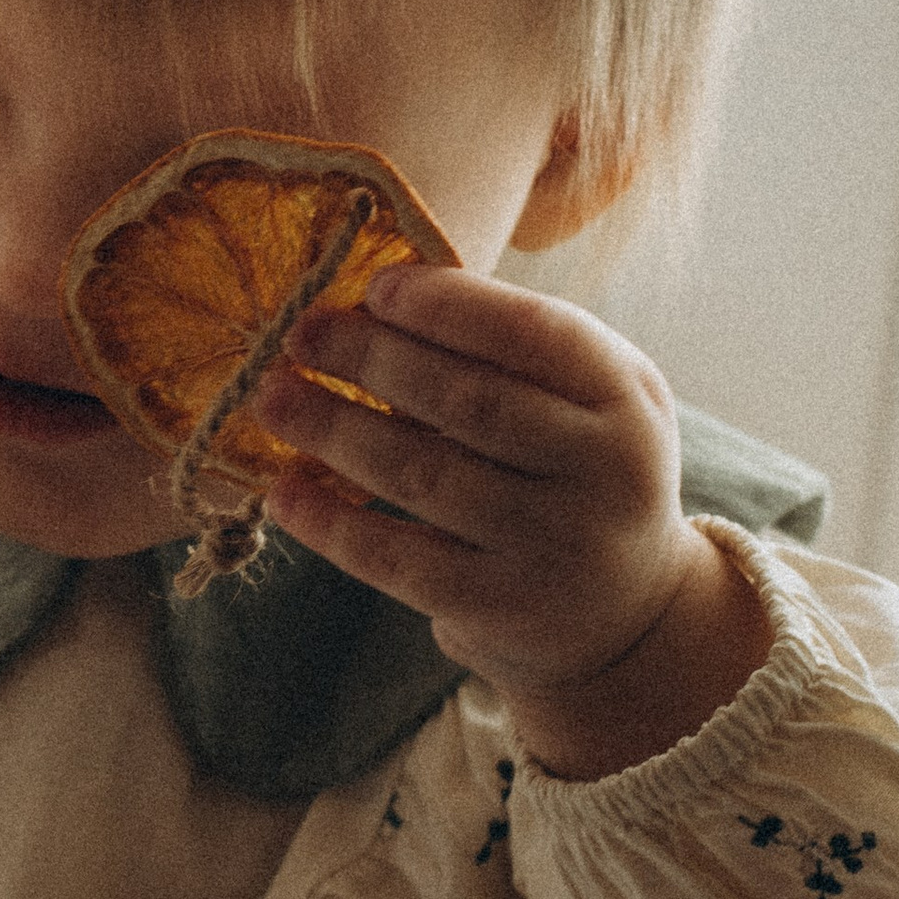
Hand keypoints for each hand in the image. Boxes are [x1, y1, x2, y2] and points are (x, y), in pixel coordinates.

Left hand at [255, 264, 774, 777]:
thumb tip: (377, 307)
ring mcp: (551, 546)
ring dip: (333, 430)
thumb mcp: (588, 400)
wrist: (626, 611)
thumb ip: (516, 353)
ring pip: (423, 475)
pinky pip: (396, 558)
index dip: (447, 306)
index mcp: (625, 397)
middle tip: (300, 333)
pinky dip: (331, 522)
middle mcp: (601, 472)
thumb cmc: (579, 472)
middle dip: (373, 359)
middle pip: (470, 402)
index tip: (374, 287)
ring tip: (273, 399)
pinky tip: (285, 491)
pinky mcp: (497, 607)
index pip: (533, 334)